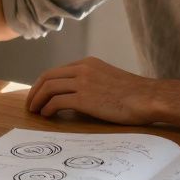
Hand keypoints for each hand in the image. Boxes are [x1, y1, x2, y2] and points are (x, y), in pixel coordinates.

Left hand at [25, 57, 158, 124]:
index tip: (39, 94)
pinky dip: (48, 108)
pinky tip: (47, 115)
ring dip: (38, 100)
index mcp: (87, 63)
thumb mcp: (108, 79)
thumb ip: (91, 81)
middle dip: (35, 91)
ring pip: (49, 88)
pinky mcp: (84, 98)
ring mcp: (83, 82)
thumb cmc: (134, 93)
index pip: (56, 71)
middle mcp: (82, 69)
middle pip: (47, 77)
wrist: (149, 97)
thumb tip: (76, 96)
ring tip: (35, 111)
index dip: (43, 83)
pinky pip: (57, 101)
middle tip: (30, 104)